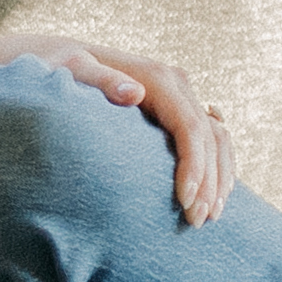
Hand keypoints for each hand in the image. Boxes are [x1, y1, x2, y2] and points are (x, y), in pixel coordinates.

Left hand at [27, 38, 230, 225]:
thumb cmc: (63, 68)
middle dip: (208, 181)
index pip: (190, 126)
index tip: (185, 200)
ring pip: (218, 137)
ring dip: (219, 177)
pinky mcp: (176, 109)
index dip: (194, 165)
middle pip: (209, 136)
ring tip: (210, 216)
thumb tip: (135, 94)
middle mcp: (176, 84)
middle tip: (196, 221)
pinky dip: (218, 166)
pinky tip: (216, 194)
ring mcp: (179, 96)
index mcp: (157, 78)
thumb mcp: (75, 69)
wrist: (62, 60)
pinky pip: (211, 137)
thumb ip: (103, 80)